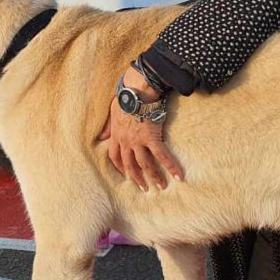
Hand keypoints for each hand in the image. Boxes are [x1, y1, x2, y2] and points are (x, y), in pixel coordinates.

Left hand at [100, 66, 183, 190]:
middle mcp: (126, 141)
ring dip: (154, 176)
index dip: (119, 167)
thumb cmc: (125, 98)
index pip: (115, 156)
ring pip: (145, 164)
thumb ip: (108, 126)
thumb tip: (101, 136)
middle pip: (130, 164)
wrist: (137, 91)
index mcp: (116, 135)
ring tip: (161, 186)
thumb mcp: (112, 112)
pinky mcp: (152, 138)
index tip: (125, 174)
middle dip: (137, 178)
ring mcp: (139, 141)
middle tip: (144, 188)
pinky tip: (178, 176)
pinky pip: (162, 156)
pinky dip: (171, 166)